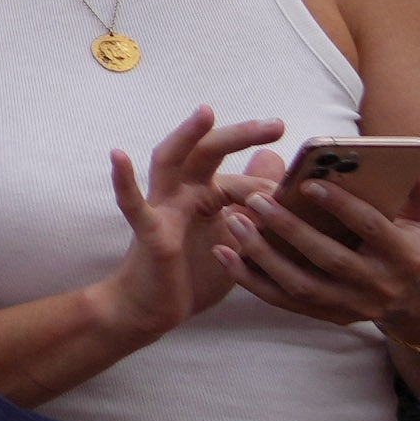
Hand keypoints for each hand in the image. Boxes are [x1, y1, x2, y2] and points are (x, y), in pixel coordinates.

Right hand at [95, 111, 289, 347]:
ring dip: (187, 136)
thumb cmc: (191, 272)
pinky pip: (134, 204)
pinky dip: (124, 180)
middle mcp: (183, 193)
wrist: (154, 307)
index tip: (300, 197)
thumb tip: (281, 174)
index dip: (271, 189)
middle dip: (240, 135)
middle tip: (277, 125)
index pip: (242, 181)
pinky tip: (119, 156)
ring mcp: (163, 208)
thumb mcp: (233, 239)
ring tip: (205, 113)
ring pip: (171, 162)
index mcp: (205, 196)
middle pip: (208, 153)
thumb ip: (252, 208)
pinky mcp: (149, 232)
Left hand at [214, 160, 419, 342]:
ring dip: (263, 255)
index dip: (341, 206)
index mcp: (405, 256)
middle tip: (255, 198)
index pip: (370, 228)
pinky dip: (252, 280)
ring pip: (302, 284)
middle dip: (290, 228)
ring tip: (234, 221)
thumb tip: (414, 167)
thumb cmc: (414, 248)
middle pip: (329, 258)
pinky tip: (224, 255)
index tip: (307, 183)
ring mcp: (353, 306)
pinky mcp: (330, 316)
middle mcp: (379, 285)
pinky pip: (285, 301)